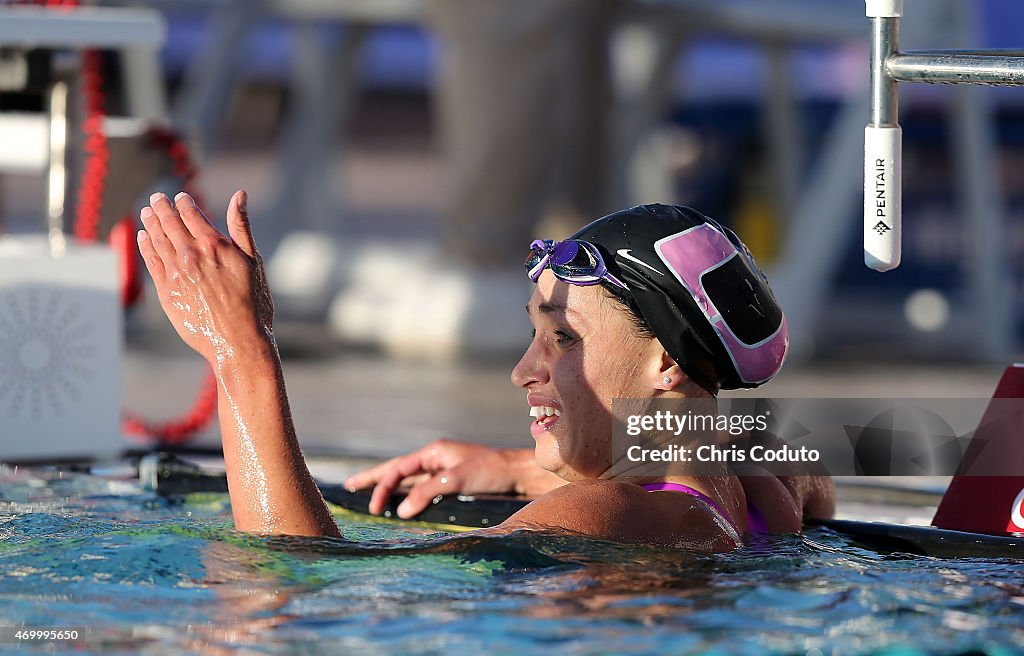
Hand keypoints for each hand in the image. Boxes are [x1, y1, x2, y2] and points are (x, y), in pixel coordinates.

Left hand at [137, 190, 274, 365]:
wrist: (238, 340)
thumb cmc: (253, 303)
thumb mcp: (254, 261)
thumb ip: (241, 226)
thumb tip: (240, 195)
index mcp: (213, 245)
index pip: (192, 215)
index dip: (184, 203)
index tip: (180, 197)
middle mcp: (190, 256)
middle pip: (170, 224)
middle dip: (162, 208)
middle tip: (156, 198)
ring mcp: (176, 274)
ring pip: (157, 240)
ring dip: (151, 224)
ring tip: (146, 213)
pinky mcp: (166, 292)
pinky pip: (151, 262)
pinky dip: (145, 246)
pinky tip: (143, 238)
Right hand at [344, 439, 522, 517]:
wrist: (517, 473)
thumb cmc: (490, 471)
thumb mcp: (456, 480)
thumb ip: (427, 493)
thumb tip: (402, 510)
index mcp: (433, 452)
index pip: (399, 469)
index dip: (382, 487)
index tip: (375, 507)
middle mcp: (434, 458)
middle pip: (397, 468)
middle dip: (373, 478)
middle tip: (349, 485)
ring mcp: (441, 469)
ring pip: (407, 477)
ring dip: (387, 484)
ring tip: (366, 490)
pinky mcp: (449, 481)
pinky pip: (420, 486)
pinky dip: (405, 492)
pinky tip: (399, 498)